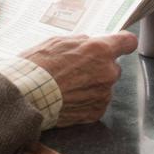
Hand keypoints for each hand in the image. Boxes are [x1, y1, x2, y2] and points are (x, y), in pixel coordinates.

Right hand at [21, 32, 137, 126]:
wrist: (26, 96)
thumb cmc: (38, 67)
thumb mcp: (57, 42)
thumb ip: (81, 42)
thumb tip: (90, 43)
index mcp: (100, 50)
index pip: (128, 42)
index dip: (122, 43)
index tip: (119, 45)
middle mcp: (107, 72)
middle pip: (113, 67)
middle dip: (99, 67)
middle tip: (76, 69)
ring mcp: (103, 94)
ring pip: (104, 86)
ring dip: (91, 85)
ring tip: (67, 86)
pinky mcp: (96, 112)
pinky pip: (96, 103)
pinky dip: (86, 101)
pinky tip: (68, 98)